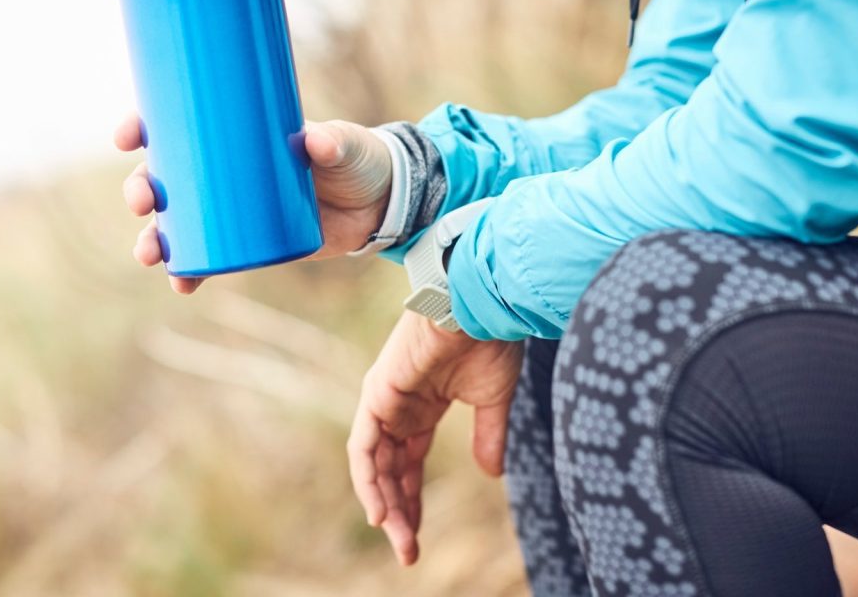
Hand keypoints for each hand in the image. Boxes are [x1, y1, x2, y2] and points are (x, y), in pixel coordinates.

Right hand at [115, 111, 393, 292]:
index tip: (129, 136)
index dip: (143, 128)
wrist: (379, 202)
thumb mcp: (345, 143)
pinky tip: (181, 283)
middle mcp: (221, 171)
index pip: (176, 125)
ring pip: (175, 224)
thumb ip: (334, 141)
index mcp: (233, 134)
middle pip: (164, 178)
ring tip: (148, 254)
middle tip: (143, 201)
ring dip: (153, 239)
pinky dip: (189, 272)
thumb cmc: (354, 158)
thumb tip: (315, 142)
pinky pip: (206, 259)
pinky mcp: (247, 243)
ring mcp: (231, 210)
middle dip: (141, 190)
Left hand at [347, 313, 522, 564]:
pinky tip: (381, 513)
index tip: (420, 537)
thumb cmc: (490, 340)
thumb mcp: (493, 401)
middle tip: (409, 552)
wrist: (482, 305)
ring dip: (385, 504)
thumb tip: (491, 474)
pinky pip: (364, 448)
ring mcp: (384, 400)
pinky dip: (369, 480)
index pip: (409, 463)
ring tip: (399, 540)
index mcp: (422, 406)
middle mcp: (398, 406)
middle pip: (390, 470)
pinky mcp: (377, 394)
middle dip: (400, 511)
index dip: (414, 500)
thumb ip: (488, 437)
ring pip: (375, 465)